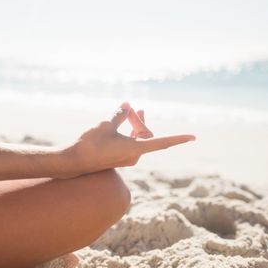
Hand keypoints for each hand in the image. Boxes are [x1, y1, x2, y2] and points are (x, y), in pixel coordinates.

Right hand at [63, 102, 194, 177]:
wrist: (74, 162)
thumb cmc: (91, 143)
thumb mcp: (106, 124)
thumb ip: (119, 114)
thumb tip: (128, 105)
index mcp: (136, 149)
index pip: (162, 142)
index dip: (178, 139)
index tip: (193, 137)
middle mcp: (134, 156)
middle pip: (145, 135)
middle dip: (139, 121)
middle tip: (131, 108)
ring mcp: (126, 159)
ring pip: (137, 139)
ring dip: (134, 126)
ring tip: (130, 111)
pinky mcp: (118, 159)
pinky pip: (129, 143)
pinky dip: (128, 133)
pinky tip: (122, 124)